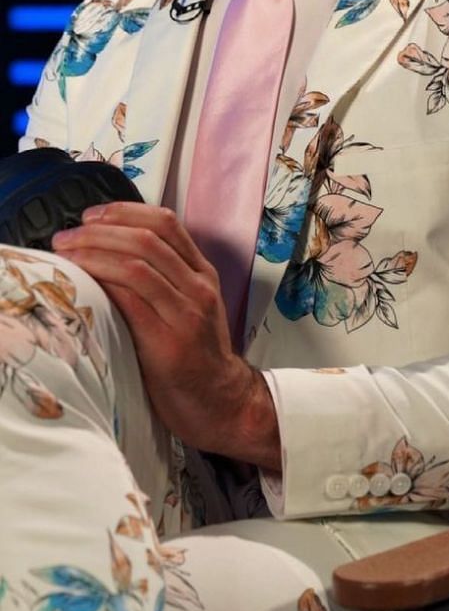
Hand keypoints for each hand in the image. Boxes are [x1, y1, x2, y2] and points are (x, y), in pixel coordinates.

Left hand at [52, 203, 281, 469]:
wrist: (220, 399)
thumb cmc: (194, 356)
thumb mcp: (187, 308)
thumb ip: (162, 280)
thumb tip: (108, 255)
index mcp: (202, 274)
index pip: (166, 223)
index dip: (124, 211)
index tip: (91, 216)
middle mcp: (199, 286)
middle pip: (148, 238)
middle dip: (100, 230)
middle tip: (67, 235)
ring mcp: (187, 312)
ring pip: (138, 264)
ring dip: (94, 253)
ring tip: (66, 254)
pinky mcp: (170, 339)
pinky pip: (132, 299)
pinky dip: (103, 283)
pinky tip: (82, 283)